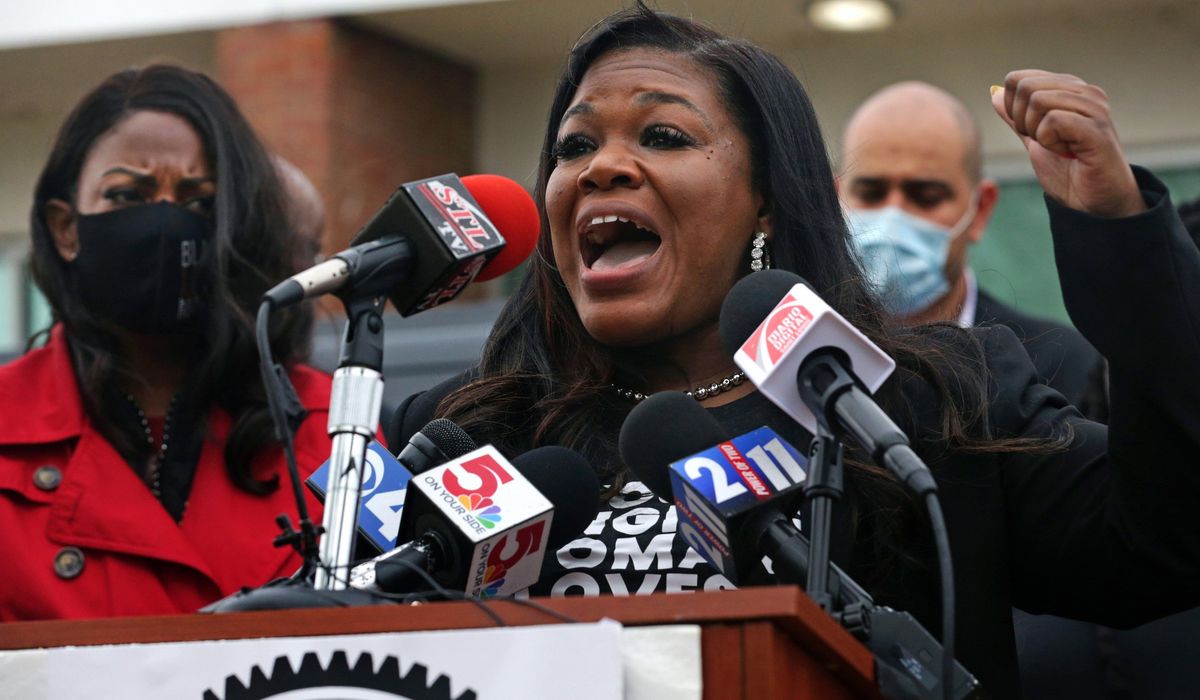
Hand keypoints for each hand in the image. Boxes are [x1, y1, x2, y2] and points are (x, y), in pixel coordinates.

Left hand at [992, 70, 1144, 217]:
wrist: (1095, 204)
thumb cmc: (1070, 173)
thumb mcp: (1034, 141)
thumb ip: (1017, 118)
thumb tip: (996, 94)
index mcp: (1070, 90)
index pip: (1018, 78)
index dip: (1012, 109)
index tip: (1032, 132)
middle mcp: (1085, 92)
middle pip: (1024, 86)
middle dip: (1021, 120)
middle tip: (1045, 142)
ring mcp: (1094, 107)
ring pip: (1037, 100)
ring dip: (1037, 133)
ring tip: (1059, 148)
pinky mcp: (1096, 127)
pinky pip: (1052, 120)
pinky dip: (1049, 142)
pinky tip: (1068, 153)